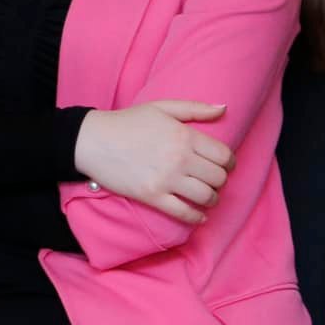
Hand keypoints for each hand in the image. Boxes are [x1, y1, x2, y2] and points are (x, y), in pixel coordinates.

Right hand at [73, 100, 233, 224]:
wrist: (95, 140)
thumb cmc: (128, 122)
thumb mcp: (162, 107)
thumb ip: (195, 108)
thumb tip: (224, 109)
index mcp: (184, 136)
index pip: (223, 155)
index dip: (230, 162)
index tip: (226, 165)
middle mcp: (179, 158)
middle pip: (218, 178)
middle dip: (221, 181)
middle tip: (215, 181)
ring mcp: (166, 179)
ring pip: (206, 197)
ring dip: (212, 199)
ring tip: (208, 197)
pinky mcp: (152, 196)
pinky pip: (183, 213)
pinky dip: (196, 217)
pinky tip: (199, 215)